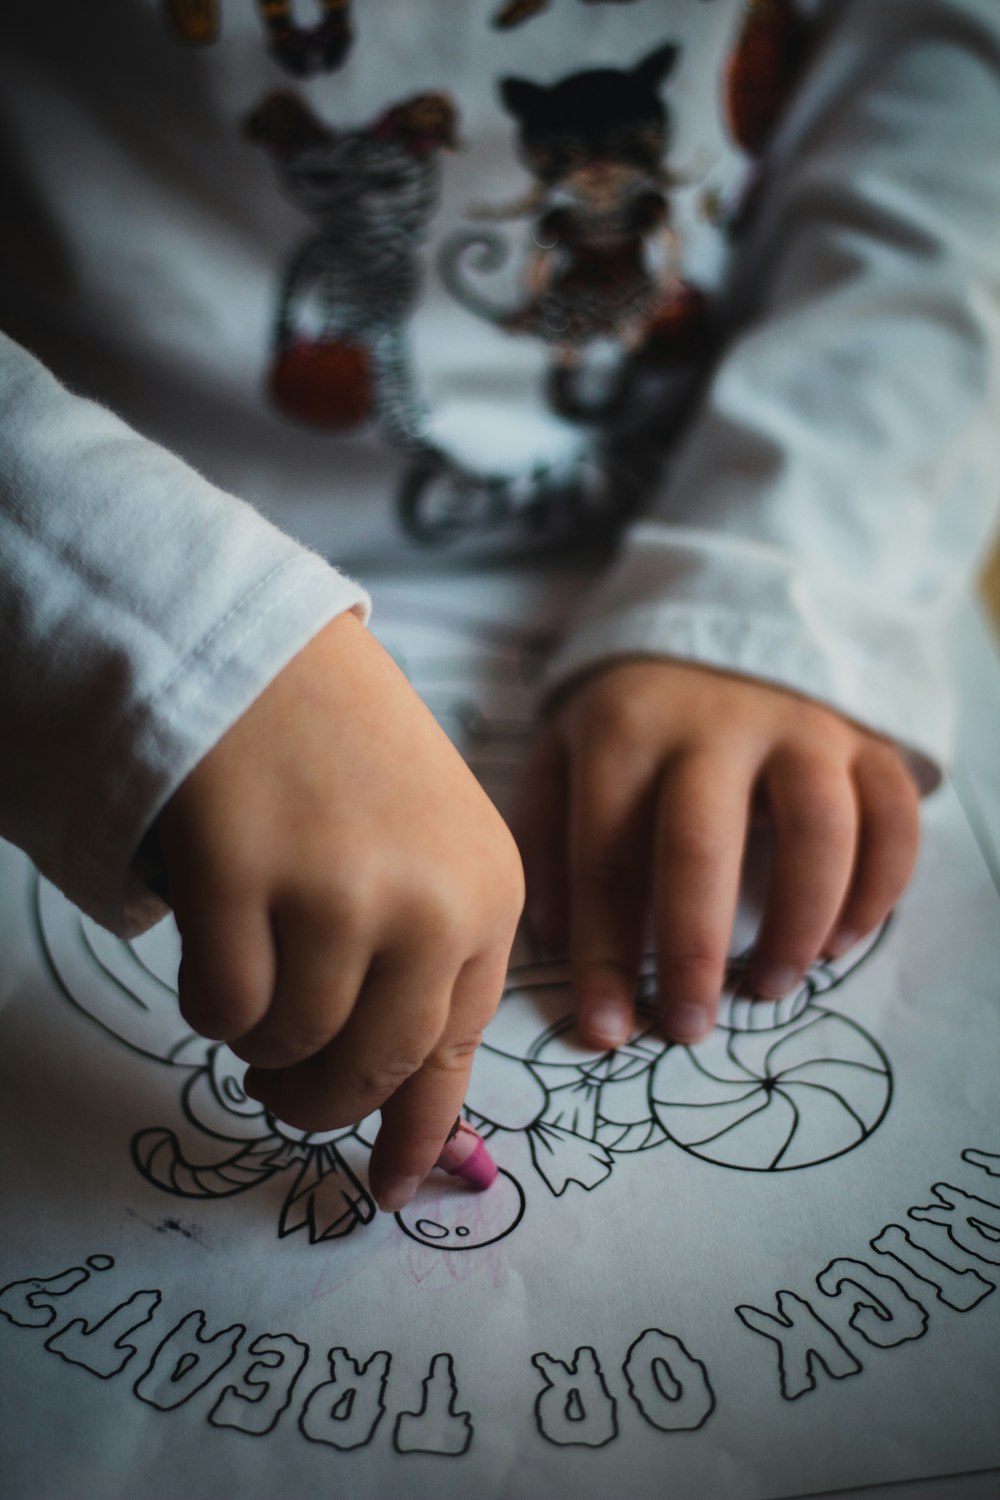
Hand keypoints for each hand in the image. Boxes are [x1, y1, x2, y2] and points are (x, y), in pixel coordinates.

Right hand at [156, 612, 523, 1210]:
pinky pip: (219, 1009)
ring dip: (260, 1035)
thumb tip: (400, 1105)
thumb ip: (429, 961)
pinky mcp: (247, 876)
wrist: (270, 655)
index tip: (392, 1190)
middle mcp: (433, 901)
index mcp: (492, 895)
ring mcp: (340, 889)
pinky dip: (207, 996)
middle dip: (318, 1101)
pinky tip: (216, 936)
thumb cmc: (352, 760)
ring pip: (289, 1045)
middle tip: (282, 1089)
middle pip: (371, 1069)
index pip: (458, 1051)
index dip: (419, 1134)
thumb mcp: (434, 851)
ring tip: (254, 971)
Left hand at [514, 659, 919, 1048]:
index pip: (606, 855)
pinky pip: (893, 818)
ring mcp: (801, 725)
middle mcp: (714, 725)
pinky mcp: (866, 738)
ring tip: (771, 987)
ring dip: (797, 924)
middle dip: (692, 950)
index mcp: (626, 730)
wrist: (726, 621)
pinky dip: (878, 891)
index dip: (603, 953)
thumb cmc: (634, 712)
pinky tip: (840, 942)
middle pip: (702, 844)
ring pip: (816, 831)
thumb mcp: (565, 749)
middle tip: (689, 1027)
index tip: (604, 1031)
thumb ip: (549, 834)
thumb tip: (553, 939)